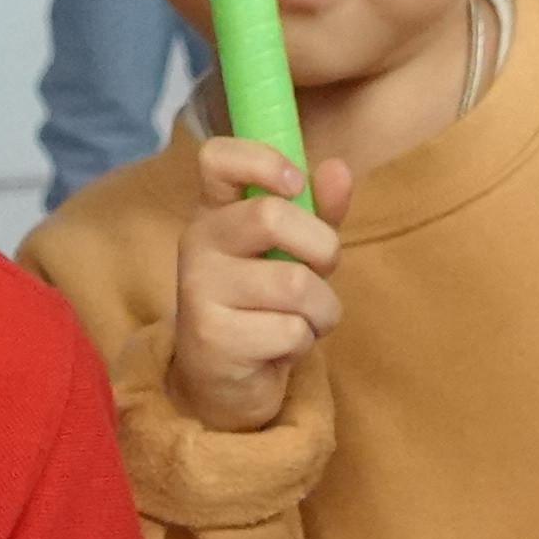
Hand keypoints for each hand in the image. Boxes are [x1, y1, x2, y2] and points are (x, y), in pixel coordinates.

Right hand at [163, 138, 349, 434]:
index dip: (263, 161)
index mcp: (216, 211)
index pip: (217, 157)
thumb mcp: (292, 252)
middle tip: (320, 272)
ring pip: (294, 283)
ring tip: (302, 320)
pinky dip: (304, 342)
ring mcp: (199, 289)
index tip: (295, 185)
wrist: (225, 380)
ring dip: (321, 309)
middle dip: (322, 248)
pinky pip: (290, 330)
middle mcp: (198, 242)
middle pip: (271, 216)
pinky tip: (280, 347)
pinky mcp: (212, 337)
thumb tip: (339, 169)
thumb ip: (317, 211)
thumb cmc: (263, 304)